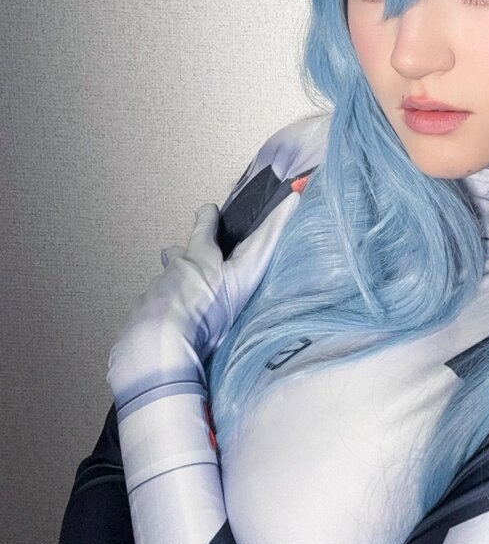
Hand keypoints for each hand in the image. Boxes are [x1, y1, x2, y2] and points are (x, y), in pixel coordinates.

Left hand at [108, 196, 297, 405]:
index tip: (208, 210)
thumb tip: (294, 199)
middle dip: (183, 257)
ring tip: (184, 308)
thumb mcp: (244, 275)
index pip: (204, 227)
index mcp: (199, 257)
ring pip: (163, 283)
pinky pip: (149, 310)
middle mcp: (173, 270)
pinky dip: (159, 316)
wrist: (161, 344)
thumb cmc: (207, 310)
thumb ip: (268, 238)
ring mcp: (153, 293)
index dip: (208, 218)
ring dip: (172, 290)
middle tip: (193, 268)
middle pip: (176, 255)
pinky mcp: (140, 317)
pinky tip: (168, 330)